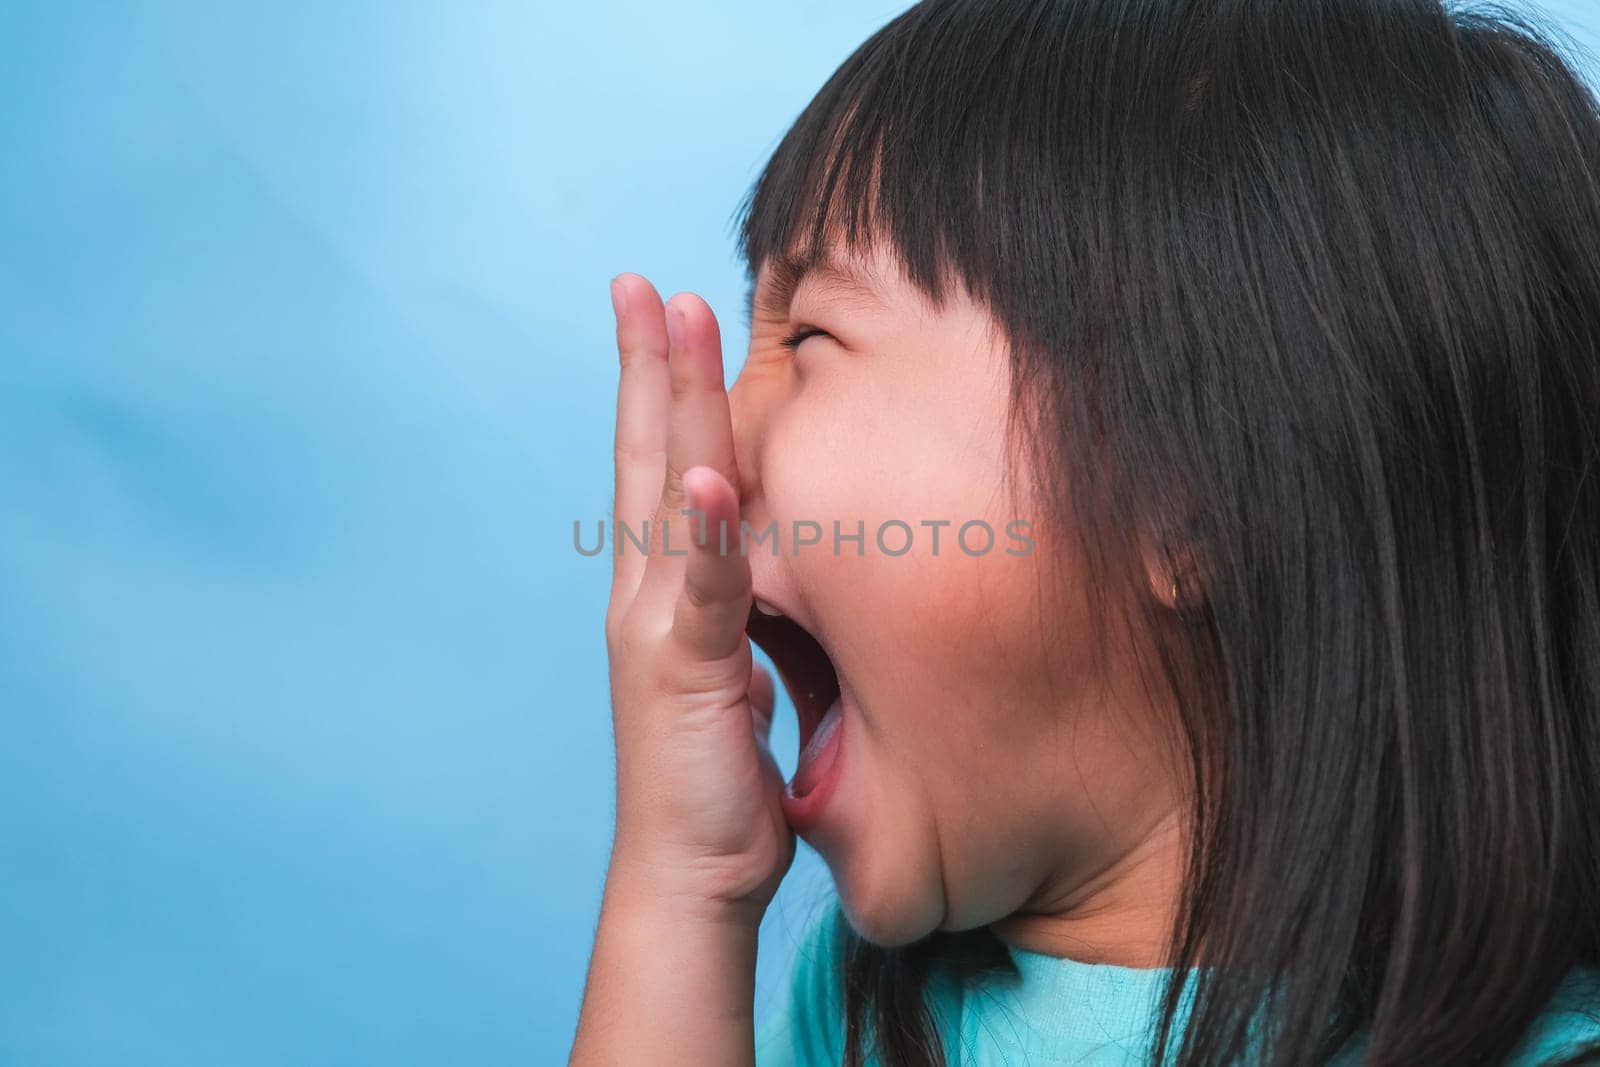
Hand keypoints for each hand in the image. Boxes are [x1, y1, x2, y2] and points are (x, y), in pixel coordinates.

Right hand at [601, 272, 794, 920]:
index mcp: (662, 593)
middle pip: (647, 458)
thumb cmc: (720, 781)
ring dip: (668, 407)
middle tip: (642, 283)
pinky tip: (704, 479)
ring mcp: (657, 630)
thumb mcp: (740, 672)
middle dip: (648, 365)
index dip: (661, 392)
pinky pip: (702, 595)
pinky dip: (702, 535)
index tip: (665, 314)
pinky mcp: (683, 676)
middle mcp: (647, 596)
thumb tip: (778, 562)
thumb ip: (743, 610)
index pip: (660, 471)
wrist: (691, 877)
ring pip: (666, 497)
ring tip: (670, 323)